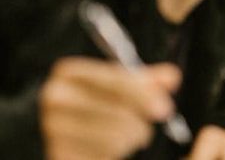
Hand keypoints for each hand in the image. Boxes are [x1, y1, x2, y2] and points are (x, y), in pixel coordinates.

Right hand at [40, 57, 179, 159]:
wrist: (66, 132)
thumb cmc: (96, 104)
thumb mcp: (119, 87)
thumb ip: (146, 81)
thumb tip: (171, 77)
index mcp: (71, 73)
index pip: (113, 80)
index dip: (142, 95)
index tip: (164, 109)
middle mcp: (56, 97)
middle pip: (115, 111)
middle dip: (140, 123)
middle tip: (147, 129)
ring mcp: (53, 127)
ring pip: (112, 136)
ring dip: (130, 139)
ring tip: (131, 136)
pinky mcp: (58, 152)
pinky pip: (100, 155)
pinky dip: (115, 152)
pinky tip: (114, 148)